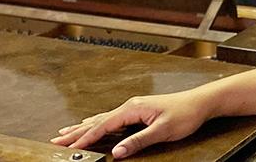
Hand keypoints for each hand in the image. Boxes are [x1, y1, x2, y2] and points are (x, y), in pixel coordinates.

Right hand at [50, 89, 210, 158]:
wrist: (200, 102)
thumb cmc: (185, 113)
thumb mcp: (162, 130)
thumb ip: (139, 141)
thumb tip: (118, 151)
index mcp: (133, 108)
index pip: (103, 125)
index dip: (85, 138)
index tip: (68, 147)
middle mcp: (130, 106)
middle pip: (97, 121)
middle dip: (76, 131)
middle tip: (55, 140)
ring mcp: (133, 108)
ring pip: (102, 119)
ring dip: (83, 127)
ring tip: (66, 132)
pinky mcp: (138, 111)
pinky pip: (111, 118)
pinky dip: (97, 123)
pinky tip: (93, 125)